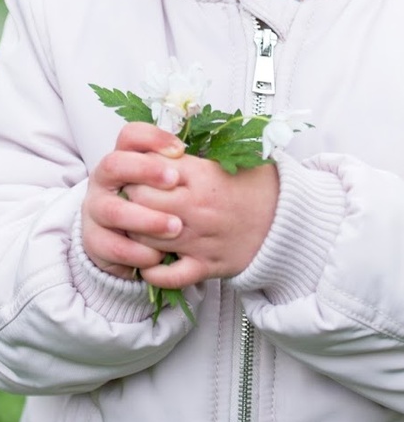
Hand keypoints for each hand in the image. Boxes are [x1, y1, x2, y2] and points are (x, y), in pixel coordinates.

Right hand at [81, 123, 185, 278]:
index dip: (153, 138)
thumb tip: (193, 158)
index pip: (130, 136)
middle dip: (145, 171)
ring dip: (146, 219)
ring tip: (176, 227)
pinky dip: (137, 252)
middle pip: (114, 164)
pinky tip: (158, 256)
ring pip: (113, 210)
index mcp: (120, 159)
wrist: (122, 242)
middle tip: (175, 180)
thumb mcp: (160, 185)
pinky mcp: (93, 241)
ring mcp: (94, 210)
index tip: (180, 150)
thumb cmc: (150, 206)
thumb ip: (173, 169)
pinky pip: (112, 247)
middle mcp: (102, 180)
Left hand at [126, 154, 279, 287]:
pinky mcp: (207, 266)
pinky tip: (147, 261)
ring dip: (136, 232)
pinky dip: (153, 271)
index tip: (134, 173)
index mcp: (200, 176)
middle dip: (130, 198)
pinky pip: (170, 275)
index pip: (147, 170)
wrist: (290, 221)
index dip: (135, 170)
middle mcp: (196, 208)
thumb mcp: (226, 158)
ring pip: (147, 238)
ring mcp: (200, 239)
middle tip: (130, 198)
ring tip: (135, 225)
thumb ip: (190, 155)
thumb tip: (154, 146)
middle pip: (140, 202)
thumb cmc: (257, 185)